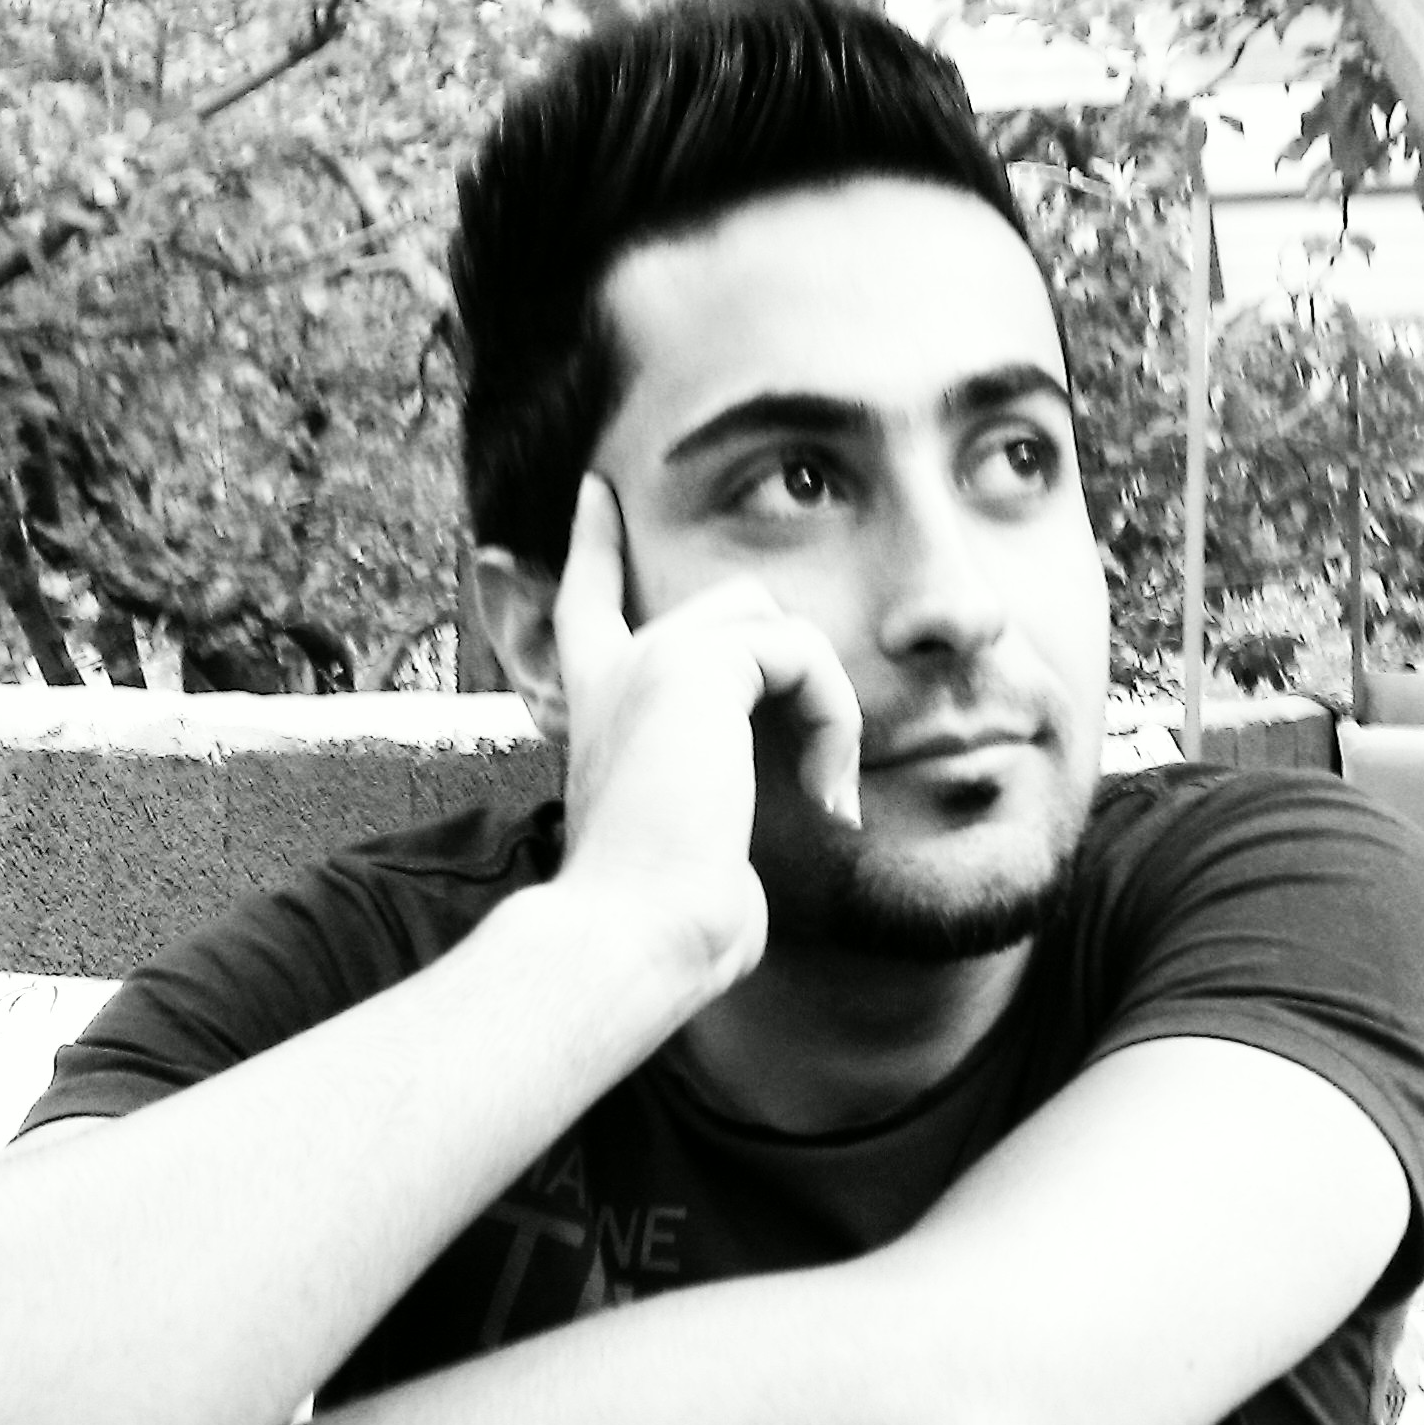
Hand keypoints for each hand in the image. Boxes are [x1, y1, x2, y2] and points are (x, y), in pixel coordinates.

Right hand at [549, 474, 860, 986]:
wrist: (636, 933)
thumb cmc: (667, 924)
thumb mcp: (696, 855)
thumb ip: (721, 817)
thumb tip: (782, 849)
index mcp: (595, 712)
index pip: (589, 604)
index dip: (593, 546)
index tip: (595, 491)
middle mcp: (611, 675)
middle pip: (729, 605)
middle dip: (795, 667)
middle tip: (824, 780)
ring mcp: (648, 660)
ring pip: (774, 622)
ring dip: (824, 708)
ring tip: (826, 795)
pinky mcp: (692, 663)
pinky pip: (801, 652)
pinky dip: (834, 721)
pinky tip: (825, 794)